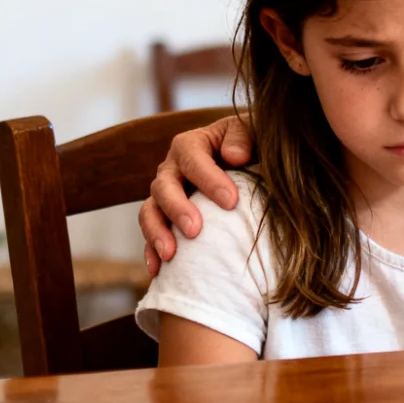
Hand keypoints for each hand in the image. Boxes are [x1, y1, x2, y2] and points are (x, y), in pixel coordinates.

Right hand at [138, 115, 253, 275]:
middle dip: (177, 209)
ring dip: (157, 233)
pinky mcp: (165, 219)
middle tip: (195, 230)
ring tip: (171, 254)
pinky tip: (159, 270)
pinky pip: (152, 235)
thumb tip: (235, 155)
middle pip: (163, 187)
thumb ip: (243, 137)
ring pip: (150, 211)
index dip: (209, 179)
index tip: (231, 201)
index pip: (192, 157)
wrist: (251, 163)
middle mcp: (172, 169)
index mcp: (191, 144)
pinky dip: (152, 252)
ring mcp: (165, 195)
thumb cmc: (253, 146)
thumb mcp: (253, 131)